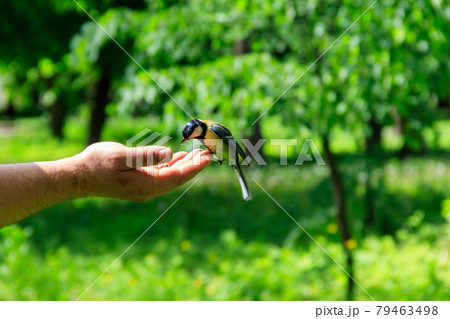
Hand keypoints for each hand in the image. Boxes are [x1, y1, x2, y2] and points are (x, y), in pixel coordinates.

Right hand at [75, 142, 211, 201]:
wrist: (77, 178)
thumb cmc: (96, 164)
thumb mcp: (121, 155)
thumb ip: (146, 155)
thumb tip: (169, 153)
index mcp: (145, 184)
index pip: (177, 176)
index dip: (194, 166)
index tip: (208, 157)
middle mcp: (147, 190)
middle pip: (177, 178)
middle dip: (193, 166)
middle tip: (208, 153)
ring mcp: (143, 189)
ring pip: (170, 178)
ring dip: (184, 166)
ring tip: (197, 154)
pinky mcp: (138, 185)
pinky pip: (160, 177)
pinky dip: (171, 167)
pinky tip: (176, 157)